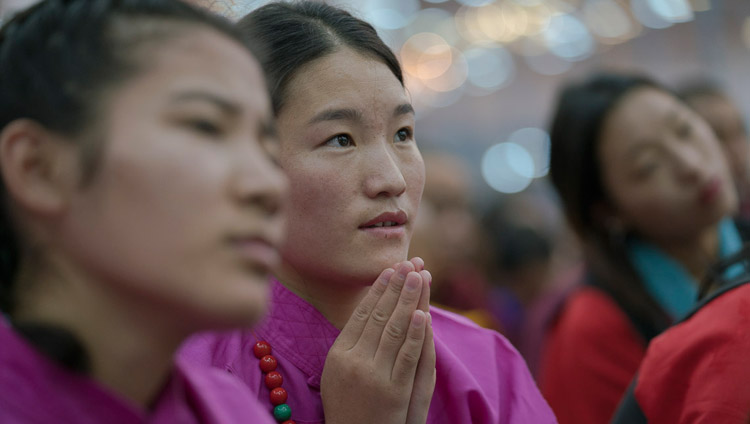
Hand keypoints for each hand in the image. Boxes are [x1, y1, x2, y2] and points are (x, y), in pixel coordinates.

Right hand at [321, 260, 435, 423]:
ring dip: (409, 300)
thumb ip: (351, 344)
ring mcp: (373, 376)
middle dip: (397, 286)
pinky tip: (422, 314)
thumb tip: (369, 310)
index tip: (390, 269)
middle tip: (410, 263)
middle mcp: (353, 361)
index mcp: (338, 354)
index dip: (378, 289)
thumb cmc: (347, 407)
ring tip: (419, 276)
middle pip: (379, 315)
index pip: (361, 313)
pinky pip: (406, 357)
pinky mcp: (393, 392)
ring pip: (394, 330)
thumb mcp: (336, 373)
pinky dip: (415, 334)